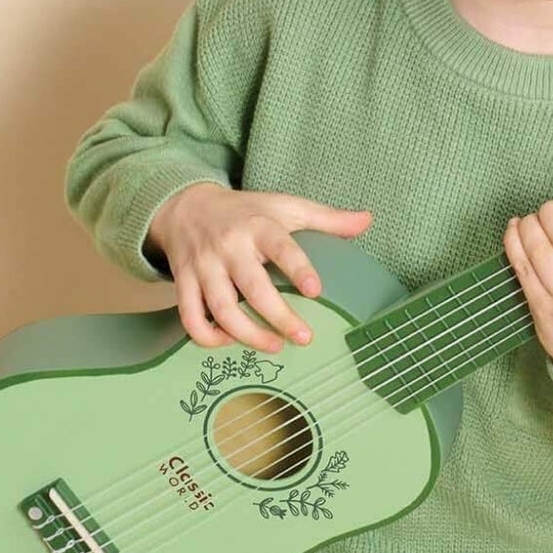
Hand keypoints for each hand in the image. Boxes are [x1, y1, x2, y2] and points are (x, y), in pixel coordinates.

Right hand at [150, 183, 373, 351]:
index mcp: (258, 226)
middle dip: (279, 317)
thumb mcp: (285, 206)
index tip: (316, 292)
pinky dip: (207, 337)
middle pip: (252, 288)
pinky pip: (191, 317)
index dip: (298, 269)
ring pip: (221, 309)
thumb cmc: (246, 211)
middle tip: (305, 338)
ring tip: (275, 346)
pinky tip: (230, 342)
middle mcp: (229, 247)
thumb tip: (367, 221)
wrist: (186, 206)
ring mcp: (203, 267)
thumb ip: (326, 218)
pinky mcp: (184, 282)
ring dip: (247, 334)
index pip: (280, 247)